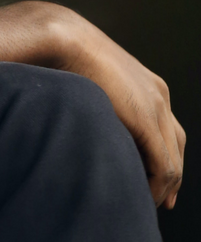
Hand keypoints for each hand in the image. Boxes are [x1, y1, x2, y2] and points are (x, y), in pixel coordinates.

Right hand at [52, 6, 184, 208]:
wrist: (64, 40)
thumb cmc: (68, 57)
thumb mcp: (96, 80)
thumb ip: (106, 101)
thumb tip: (97, 120)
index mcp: (149, 84)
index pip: (170, 129)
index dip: (167, 157)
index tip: (159, 181)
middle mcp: (159, 95)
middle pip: (177, 145)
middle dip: (171, 176)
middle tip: (163, 200)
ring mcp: (156, 108)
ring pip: (173, 160)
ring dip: (163, 186)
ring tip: (148, 201)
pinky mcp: (147, 121)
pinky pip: (164, 166)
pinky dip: (157, 186)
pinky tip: (144, 195)